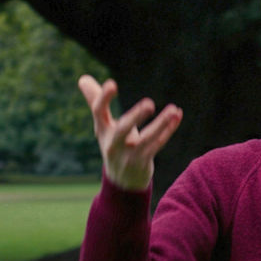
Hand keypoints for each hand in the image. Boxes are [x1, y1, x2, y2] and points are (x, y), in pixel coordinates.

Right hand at [78, 75, 181, 191]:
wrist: (121, 182)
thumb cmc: (113, 145)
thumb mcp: (103, 126)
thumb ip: (95, 100)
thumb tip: (83, 78)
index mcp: (102, 130)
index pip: (98, 112)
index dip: (103, 98)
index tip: (111, 84)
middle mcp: (113, 143)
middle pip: (123, 129)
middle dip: (135, 116)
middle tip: (149, 104)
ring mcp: (129, 155)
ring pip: (147, 139)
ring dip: (161, 124)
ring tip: (172, 109)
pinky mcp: (143, 162)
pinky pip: (158, 144)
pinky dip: (169, 129)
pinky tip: (177, 115)